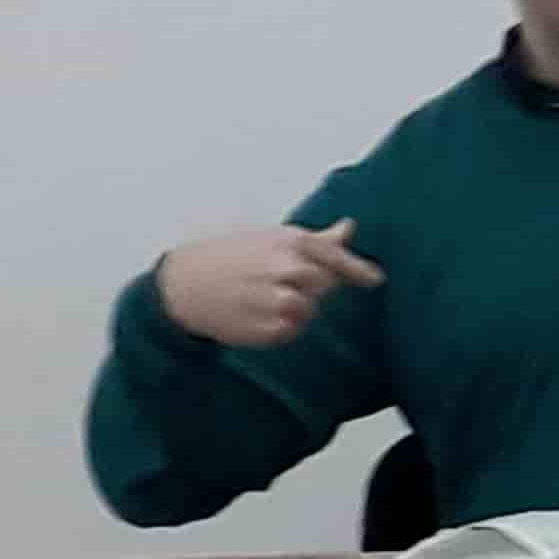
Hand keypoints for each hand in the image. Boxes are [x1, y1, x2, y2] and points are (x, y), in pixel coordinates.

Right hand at [157, 221, 381, 348]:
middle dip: (314, 286)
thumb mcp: (272, 238)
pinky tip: (257, 313)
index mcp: (286, 243)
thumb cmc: (233, 256)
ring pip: (308, 310)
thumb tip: (350, 227)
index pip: (333, 257)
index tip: (376, 280)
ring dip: (297, 307)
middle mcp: (282, 270)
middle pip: (324, 285)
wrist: (182, 284)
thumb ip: (317, 239)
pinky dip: (282, 325)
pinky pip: (290, 331)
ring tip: (266, 296)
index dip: (356, 269)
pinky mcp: (263, 330)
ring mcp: (272, 301)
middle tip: (284, 281)